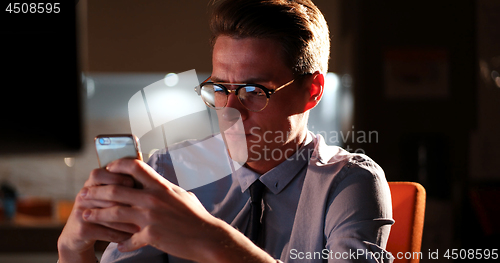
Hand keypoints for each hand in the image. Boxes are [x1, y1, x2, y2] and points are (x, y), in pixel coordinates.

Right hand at [57, 167, 139, 262]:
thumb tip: (140, 167)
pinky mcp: (81, 230)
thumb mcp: (108, 194)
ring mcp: (80, 213)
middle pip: (105, 195)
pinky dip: (119, 234)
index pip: (99, 174)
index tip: (132, 183)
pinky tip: (130, 237)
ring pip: (107, 215)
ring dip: (126, 221)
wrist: (78, 234)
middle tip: (141, 206)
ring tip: (141, 226)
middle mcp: (83, 196)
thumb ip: (120, 182)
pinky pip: (104, 231)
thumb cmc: (102, 209)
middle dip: (124, 200)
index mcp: (90, 184)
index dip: (116, 177)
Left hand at [80, 158, 275, 262]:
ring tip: (85, 215)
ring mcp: (150, 217)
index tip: (107, 169)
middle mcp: (153, 198)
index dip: (118, 166)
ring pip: (115, 212)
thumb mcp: (182, 195)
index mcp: (161, 186)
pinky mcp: (150, 235)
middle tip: (84, 194)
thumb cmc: (197, 217)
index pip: (135, 167)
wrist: (207, 237)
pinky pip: (129, 238)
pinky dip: (122, 242)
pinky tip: (116, 245)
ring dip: (96, 214)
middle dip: (96, 192)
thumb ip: (165, 188)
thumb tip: (157, 182)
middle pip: (116, 190)